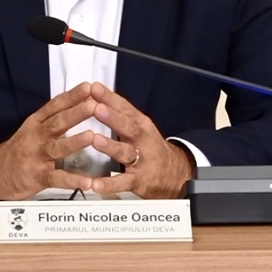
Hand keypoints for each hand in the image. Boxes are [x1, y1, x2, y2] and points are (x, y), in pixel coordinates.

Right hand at [0, 82, 97, 199]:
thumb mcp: (32, 128)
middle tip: (94, 105)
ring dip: (75, 142)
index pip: (55, 106)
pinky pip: (57, 178)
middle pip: (57, 123)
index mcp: (36, 123)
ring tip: (92, 136)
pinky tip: (88, 182)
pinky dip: (72, 180)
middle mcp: (36, 136)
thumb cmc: (19, 149)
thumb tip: (81, 104)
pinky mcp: (37, 177)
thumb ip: (53, 118)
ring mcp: (36, 156)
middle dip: (76, 113)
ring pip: (57, 148)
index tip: (88, 87)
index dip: (72, 96)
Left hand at [87, 83, 193, 198]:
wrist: (177, 175)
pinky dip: (109, 184)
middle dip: (112, 117)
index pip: (125, 108)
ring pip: (125, 152)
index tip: (94, 88)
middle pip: (128, 127)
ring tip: (96, 140)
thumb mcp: (140, 126)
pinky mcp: (138, 181)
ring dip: (110, 146)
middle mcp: (142, 140)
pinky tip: (96, 184)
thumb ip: (119, 112)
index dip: (109, 97)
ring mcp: (141, 160)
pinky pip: (123, 183)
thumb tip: (95, 91)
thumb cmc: (151, 147)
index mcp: (141, 124)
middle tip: (97, 108)